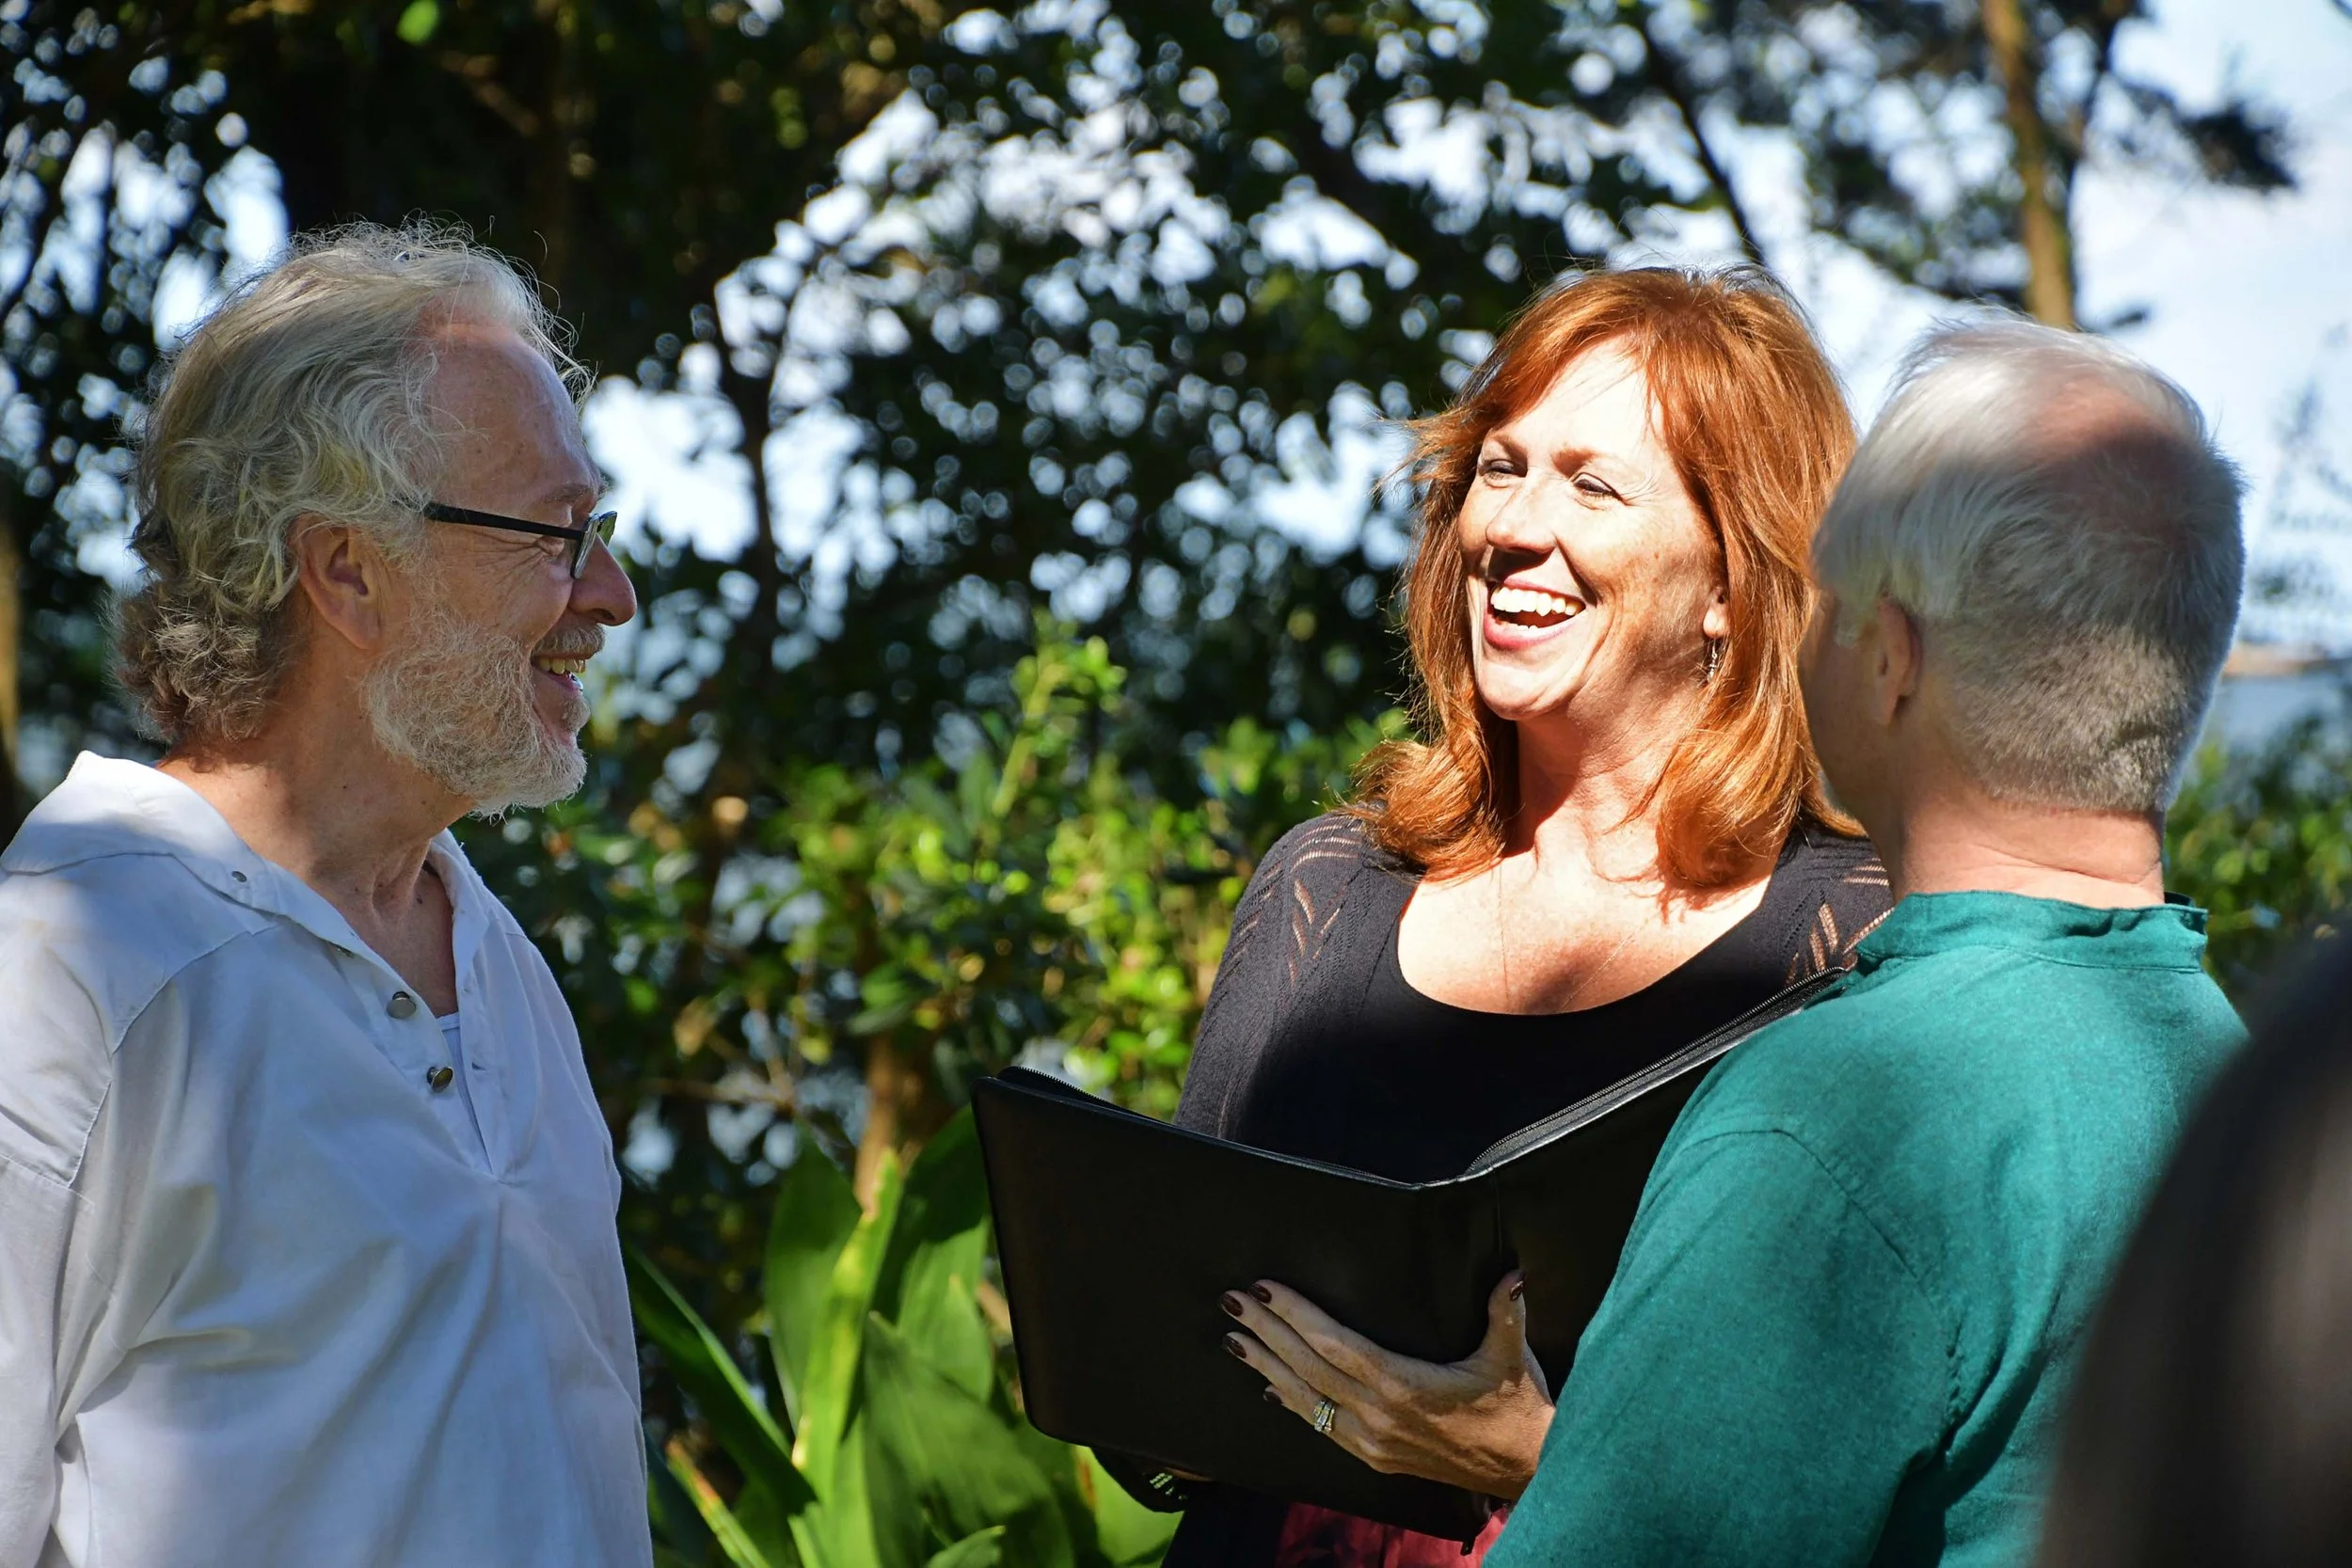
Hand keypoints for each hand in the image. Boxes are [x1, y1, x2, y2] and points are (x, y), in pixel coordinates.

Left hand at [1219, 1273, 1553, 1498]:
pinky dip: (1292, 1404)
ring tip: (1234, 1340)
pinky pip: (1322, 1427)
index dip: (1295, 1315)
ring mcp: (1373, 1442)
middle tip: (1233, 1302)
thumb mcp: (1513, 1357)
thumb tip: (1512, 1273)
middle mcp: (1379, 1417)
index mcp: (1404, 1386)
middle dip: (1266, 1332)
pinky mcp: (1376, 1458)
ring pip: (1306, 1400)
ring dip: (1266, 1368)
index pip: (1334, 1344)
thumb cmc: (1518, 1410)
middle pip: (1308, 1368)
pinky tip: (1270, 1389)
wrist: (1527, 1471)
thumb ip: (1505, 1312)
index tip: (1265, 1289)